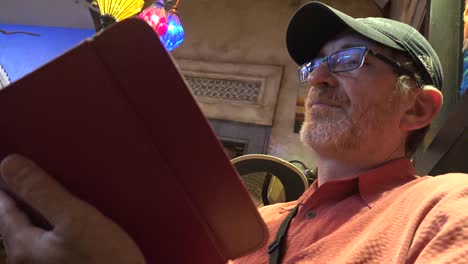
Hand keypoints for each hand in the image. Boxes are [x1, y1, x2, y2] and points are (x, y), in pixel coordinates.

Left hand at [0, 154, 145, 263]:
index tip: (6, 169)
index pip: (4, 210)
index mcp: (24, 247)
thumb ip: (42, 192)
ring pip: (32, 235)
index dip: (6, 187)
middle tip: (23, 182)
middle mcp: (28, 261)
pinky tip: (65, 225)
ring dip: (35, 216)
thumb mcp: (75, 219)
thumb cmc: (104, 262)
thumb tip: (9, 164)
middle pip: (15, 225)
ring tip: (44, 200)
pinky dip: (50, 229)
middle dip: (18, 203)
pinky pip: (48, 245)